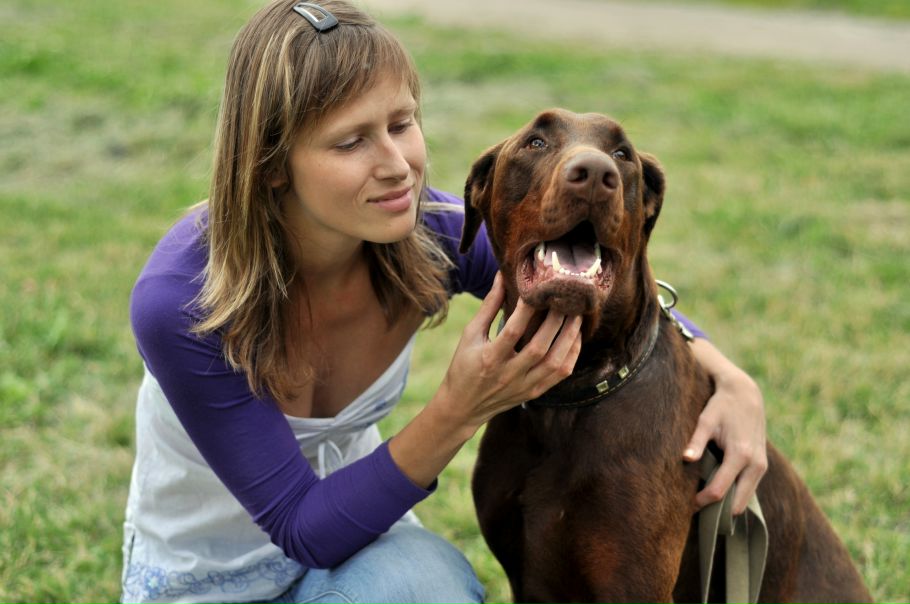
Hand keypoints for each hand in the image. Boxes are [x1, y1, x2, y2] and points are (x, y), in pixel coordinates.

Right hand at [439, 272, 582, 431]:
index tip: (537, 289)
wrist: (463, 407)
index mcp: (490, 358)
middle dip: (556, 321)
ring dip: (569, 337)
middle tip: (565, 299)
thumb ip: (488, 307)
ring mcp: (524, 386)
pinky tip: (574, 337)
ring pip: (555, 362)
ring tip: (576, 316)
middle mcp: (508, 374)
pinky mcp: (534, 393)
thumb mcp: (470, 335)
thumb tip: (502, 277)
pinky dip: (571, 354)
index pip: (512, 331)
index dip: (526, 309)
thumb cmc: (464, 366)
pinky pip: (560, 374)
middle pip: (539, 347)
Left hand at [684, 339, 767, 514]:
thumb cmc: (721, 407)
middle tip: (694, 510)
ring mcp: (762, 467)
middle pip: (737, 504)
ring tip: (702, 503)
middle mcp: (756, 465)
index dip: (702, 502)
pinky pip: (748, 491)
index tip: (685, 504)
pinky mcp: (762, 466)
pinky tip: (716, 493)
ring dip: (726, 506)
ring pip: (745, 500)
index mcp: (740, 455)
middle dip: (716, 511)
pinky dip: (734, 496)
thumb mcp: (706, 419)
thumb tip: (685, 458)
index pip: (720, 491)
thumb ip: (696, 440)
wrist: (746, 394)